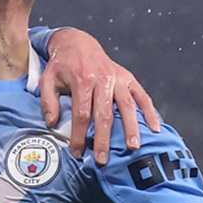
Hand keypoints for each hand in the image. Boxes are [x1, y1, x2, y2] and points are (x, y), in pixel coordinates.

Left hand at [37, 28, 160, 164]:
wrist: (78, 43)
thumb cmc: (62, 65)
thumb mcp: (47, 79)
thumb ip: (48, 101)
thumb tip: (52, 123)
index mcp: (82, 80)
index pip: (82, 113)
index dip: (79, 135)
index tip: (78, 152)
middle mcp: (103, 80)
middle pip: (105, 114)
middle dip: (104, 139)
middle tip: (103, 159)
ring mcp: (118, 79)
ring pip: (127, 106)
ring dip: (131, 128)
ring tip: (133, 147)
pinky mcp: (128, 78)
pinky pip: (142, 96)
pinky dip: (150, 111)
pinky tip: (155, 127)